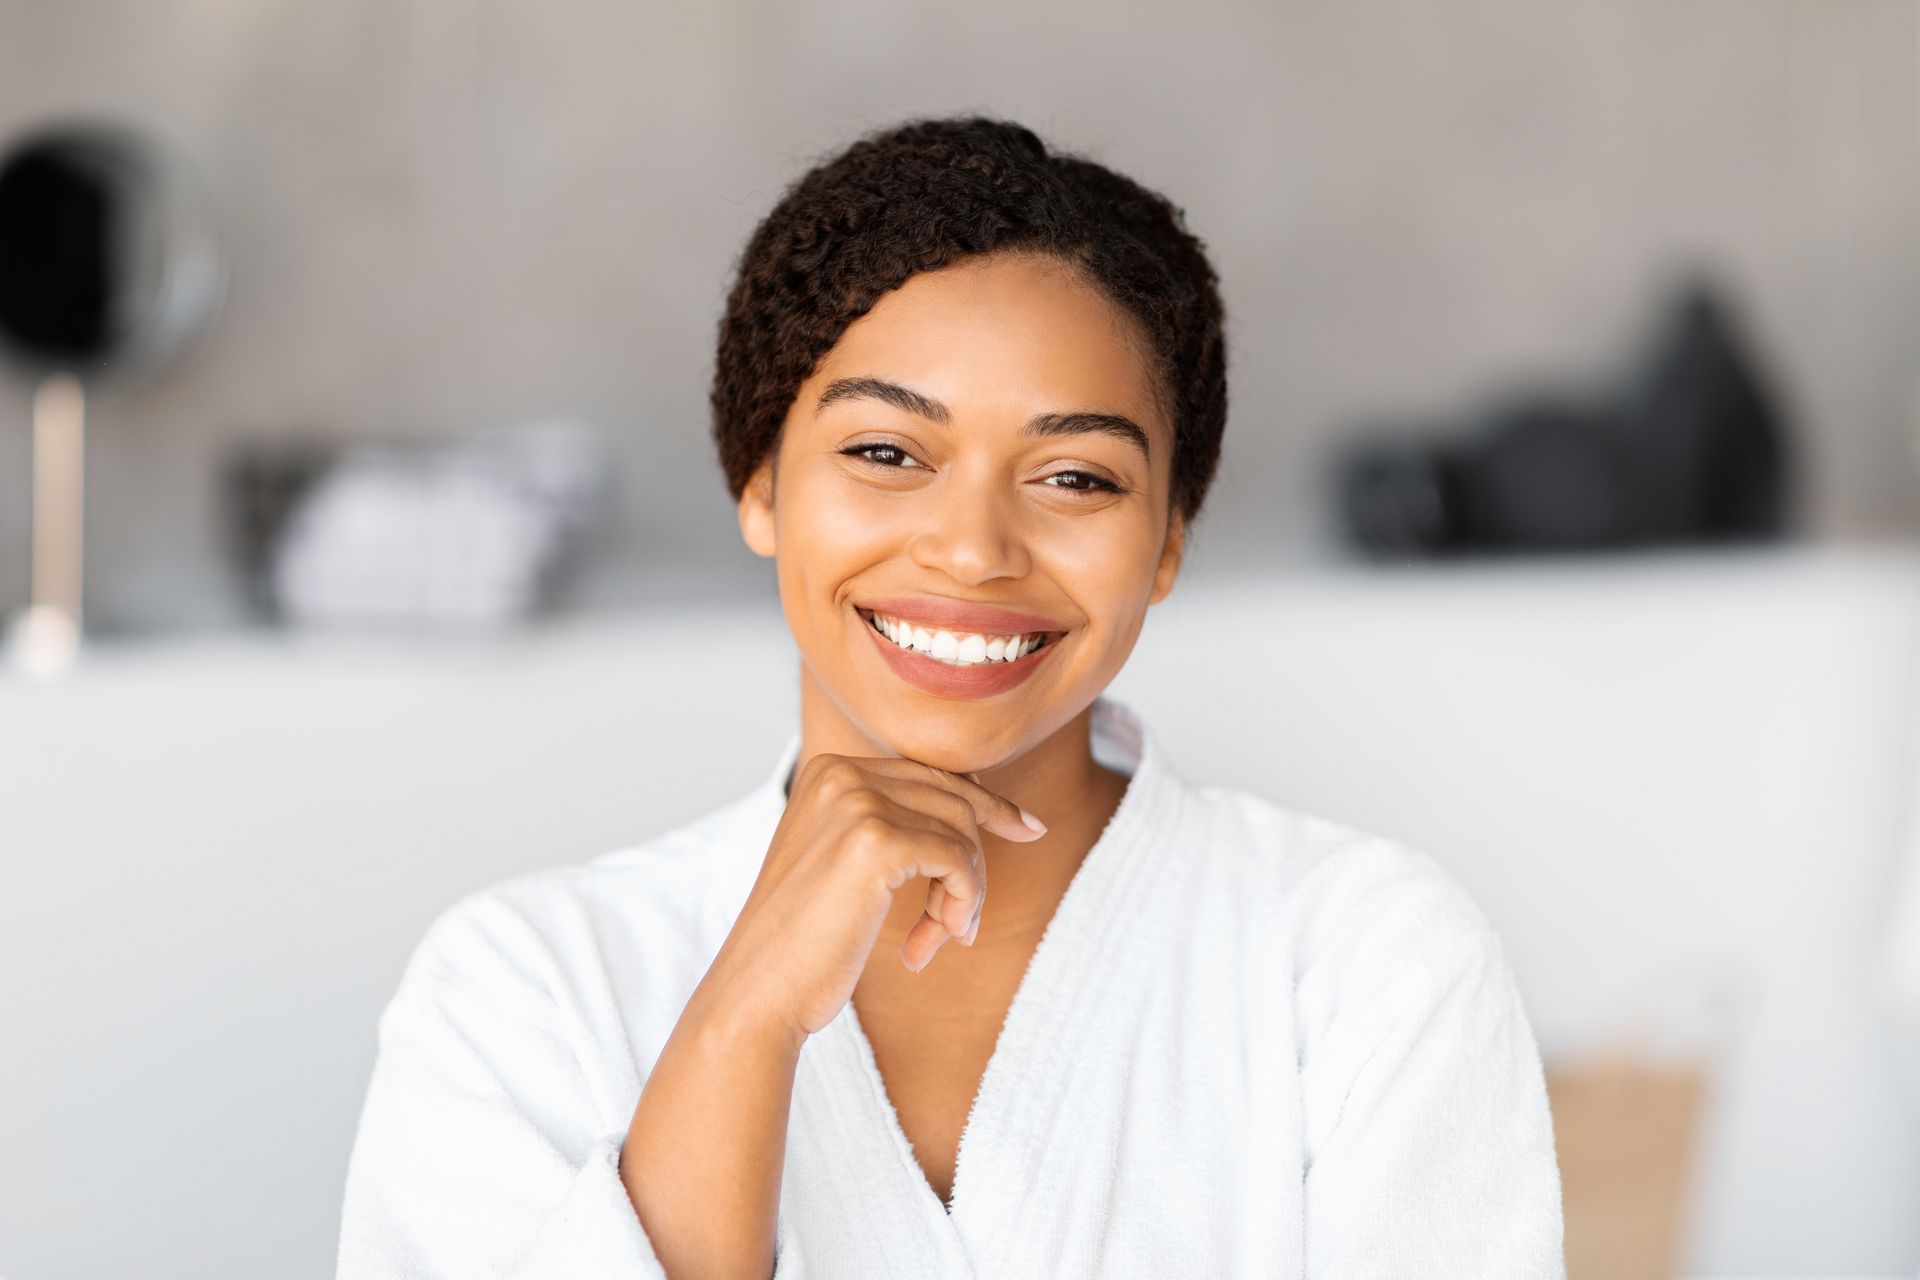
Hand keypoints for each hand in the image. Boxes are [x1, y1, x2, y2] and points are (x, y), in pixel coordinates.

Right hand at [706, 753, 1047, 1042]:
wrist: (759, 992)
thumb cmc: (805, 941)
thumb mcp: (845, 863)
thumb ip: (893, 824)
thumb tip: (978, 800)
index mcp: (828, 770)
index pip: (930, 775)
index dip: (985, 805)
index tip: (1029, 829)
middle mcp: (840, 774)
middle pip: (954, 800)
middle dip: (971, 865)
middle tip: (960, 926)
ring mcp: (856, 803)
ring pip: (962, 831)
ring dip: (965, 893)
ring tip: (942, 938)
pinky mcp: (876, 842)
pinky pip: (958, 860)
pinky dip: (960, 904)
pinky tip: (928, 945)